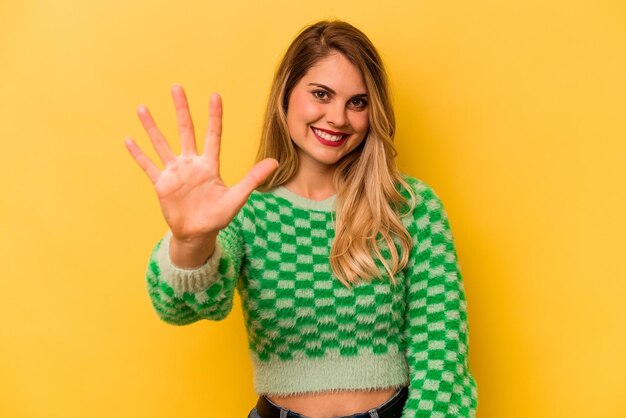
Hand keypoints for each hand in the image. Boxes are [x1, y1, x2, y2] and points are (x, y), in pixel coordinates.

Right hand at [124, 84, 277, 243]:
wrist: (198, 234)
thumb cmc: (218, 216)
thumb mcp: (237, 198)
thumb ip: (252, 178)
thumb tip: (275, 162)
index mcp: (209, 165)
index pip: (213, 135)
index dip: (214, 116)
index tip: (215, 96)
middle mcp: (191, 164)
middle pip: (186, 131)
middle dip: (181, 110)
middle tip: (176, 87)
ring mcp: (175, 172)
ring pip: (161, 144)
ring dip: (152, 127)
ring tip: (142, 108)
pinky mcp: (162, 184)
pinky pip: (148, 166)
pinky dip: (138, 154)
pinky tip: (128, 140)